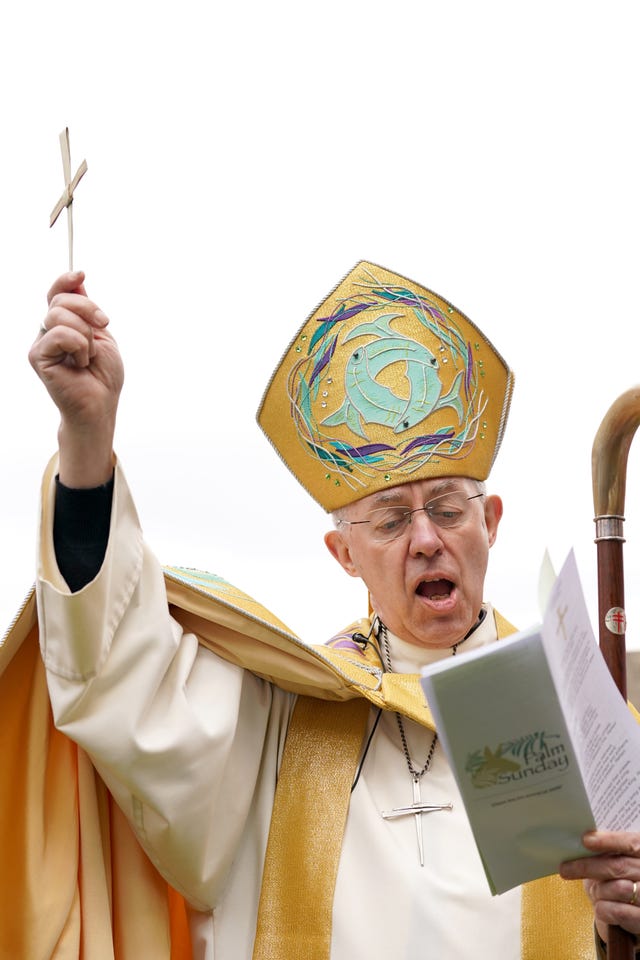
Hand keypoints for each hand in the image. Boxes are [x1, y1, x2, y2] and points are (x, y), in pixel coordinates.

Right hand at [29, 271, 123, 486]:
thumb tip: (78, 278)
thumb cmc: (103, 376)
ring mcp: (41, 344)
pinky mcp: (38, 357)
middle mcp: (48, 332)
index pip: (57, 294)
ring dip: (86, 334)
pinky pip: (59, 335)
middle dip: (89, 309)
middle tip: (104, 327)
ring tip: (88, 356)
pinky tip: (80, 363)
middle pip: (61, 300)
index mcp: (63, 325)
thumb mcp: (102, 336)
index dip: (66, 280)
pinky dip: (78, 346)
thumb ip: (87, 310)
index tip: (81, 273)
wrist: (101, 405)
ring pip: (59, 315)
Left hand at [560, 830, 639, 943]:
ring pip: (618, 888)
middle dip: (588, 867)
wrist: (633, 911)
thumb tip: (581, 843)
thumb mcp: (617, 863)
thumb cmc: (621, 881)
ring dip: (598, 891)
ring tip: (594, 893)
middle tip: (565, 868)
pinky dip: (604, 910)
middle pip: (618, 866)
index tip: (585, 840)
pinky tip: (600, 908)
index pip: (630, 843)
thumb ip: (606, 853)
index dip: (608, 841)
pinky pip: (619, 912)